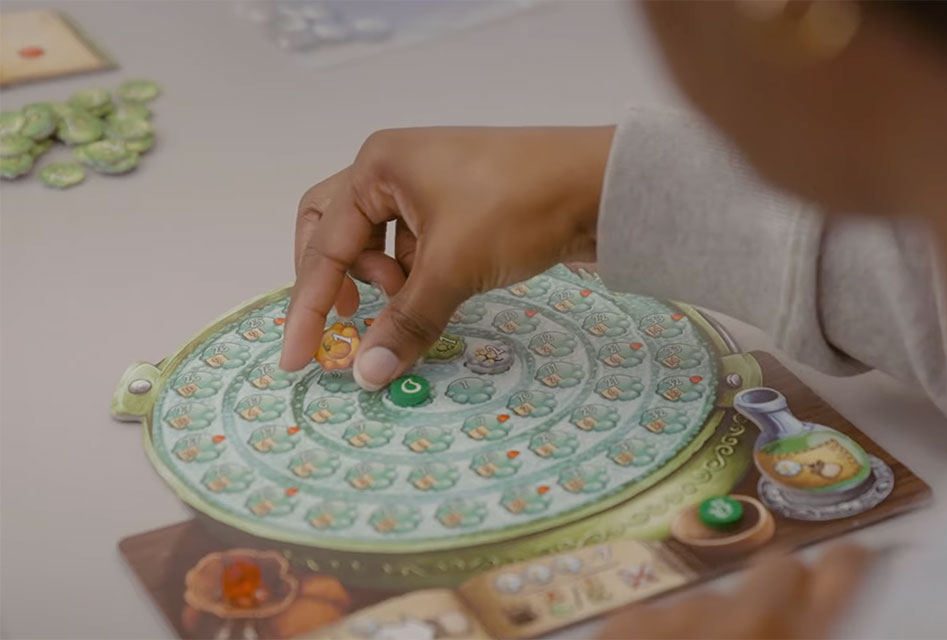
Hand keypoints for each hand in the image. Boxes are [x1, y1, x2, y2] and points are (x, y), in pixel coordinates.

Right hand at [279, 126, 614, 388]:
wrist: (601, 187)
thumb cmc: (519, 207)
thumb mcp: (454, 267)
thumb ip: (405, 323)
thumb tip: (366, 375)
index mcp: (378, 166)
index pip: (324, 244)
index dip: (308, 306)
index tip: (297, 358)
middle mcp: (394, 169)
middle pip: (334, 230)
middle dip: (334, 279)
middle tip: (350, 319)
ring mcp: (427, 186)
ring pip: (376, 242)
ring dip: (381, 281)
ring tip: (408, 303)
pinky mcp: (457, 208)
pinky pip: (413, 248)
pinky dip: (413, 278)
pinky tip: (434, 296)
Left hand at [598, 543, 868, 639]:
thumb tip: (811, 628)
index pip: (843, 572)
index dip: (848, 565)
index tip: (850, 563)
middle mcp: (745, 620)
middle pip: (780, 569)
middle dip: (781, 593)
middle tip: (768, 631)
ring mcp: (682, 614)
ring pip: (715, 599)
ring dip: (715, 626)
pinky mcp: (628, 619)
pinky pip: (663, 614)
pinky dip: (666, 635)